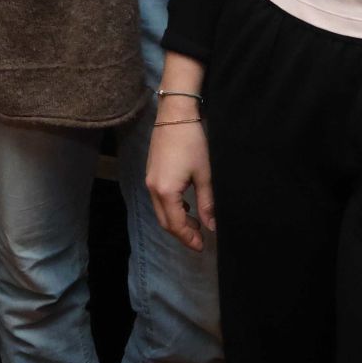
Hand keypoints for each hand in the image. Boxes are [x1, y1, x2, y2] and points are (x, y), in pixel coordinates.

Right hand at [144, 115, 214, 251]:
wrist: (175, 115)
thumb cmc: (192, 143)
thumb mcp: (204, 174)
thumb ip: (207, 203)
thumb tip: (212, 225)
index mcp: (166, 192)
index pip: (176, 225)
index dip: (188, 238)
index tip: (202, 246)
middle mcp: (153, 189)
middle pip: (165, 222)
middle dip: (182, 233)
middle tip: (199, 239)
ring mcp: (149, 181)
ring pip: (161, 211)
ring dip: (177, 221)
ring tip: (196, 225)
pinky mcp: (151, 173)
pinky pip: (158, 200)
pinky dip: (171, 209)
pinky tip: (186, 207)